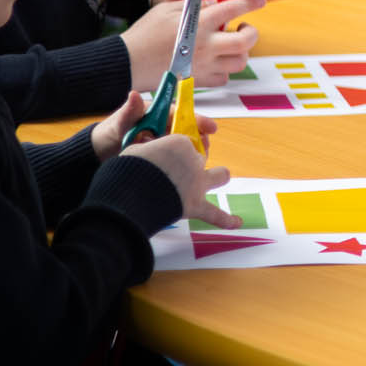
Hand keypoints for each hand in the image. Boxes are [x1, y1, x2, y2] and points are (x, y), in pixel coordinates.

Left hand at [93, 90, 221, 161]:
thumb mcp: (119, 123)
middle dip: (199, 138)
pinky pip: (176, 159)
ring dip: (193, 152)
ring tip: (197, 162)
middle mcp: (163, 127)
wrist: (97, 156)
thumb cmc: (108, 135)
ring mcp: (162, 143)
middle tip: (205, 148)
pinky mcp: (160, 157)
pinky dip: (183, 163)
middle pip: (188, 130)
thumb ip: (129, 111)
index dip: (199, 120)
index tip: (210, 128)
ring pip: (184, 146)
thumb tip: (134, 94)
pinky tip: (187, 170)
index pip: (182, 114)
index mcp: (158, 114)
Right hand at [119, 131, 236, 227]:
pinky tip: (236, 222)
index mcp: (180, 144)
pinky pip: (216, 214)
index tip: (158, 156)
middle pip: (199, 157)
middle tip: (175, 169)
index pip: (181, 143)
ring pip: (219, 175)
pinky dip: (226, 219)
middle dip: (189, 161)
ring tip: (216, 179)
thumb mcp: (134, 152)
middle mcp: (194, 161)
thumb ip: (146, 152)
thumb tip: (145, 153)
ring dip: (217, 177)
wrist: (132, 192)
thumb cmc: (128, 170)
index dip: (169, 151)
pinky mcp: (195, 205)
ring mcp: (198, 183)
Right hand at [121, 0, 267, 88]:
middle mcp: (206, 45)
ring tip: (229, 45)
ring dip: (239, 52)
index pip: (234, 8)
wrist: (127, 63)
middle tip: (243, 28)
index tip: (260, 0)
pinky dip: (224, 69)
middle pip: (246, 41)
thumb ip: (194, 5)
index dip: (251, 3)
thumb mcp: (166, 9)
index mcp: (199, 22)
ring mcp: (204, 65)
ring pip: (239, 62)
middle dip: (251, 32)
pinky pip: (223, 78)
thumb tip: (216, 3)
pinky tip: (215, 61)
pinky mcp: (198, 81)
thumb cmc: (144, 34)